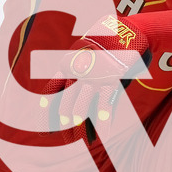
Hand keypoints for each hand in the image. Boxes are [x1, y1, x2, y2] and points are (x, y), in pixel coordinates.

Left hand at [40, 15, 149, 139]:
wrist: (127, 30)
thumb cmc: (106, 42)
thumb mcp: (85, 51)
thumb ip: (77, 67)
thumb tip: (69, 81)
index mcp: (69, 64)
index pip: (53, 89)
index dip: (47, 109)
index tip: (43, 126)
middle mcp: (79, 72)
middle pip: (67, 102)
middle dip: (65, 123)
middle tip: (67, 138)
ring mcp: (95, 76)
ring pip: (84, 106)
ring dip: (83, 125)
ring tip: (83, 140)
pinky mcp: (112, 79)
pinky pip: (106, 102)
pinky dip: (105, 119)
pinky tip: (104, 132)